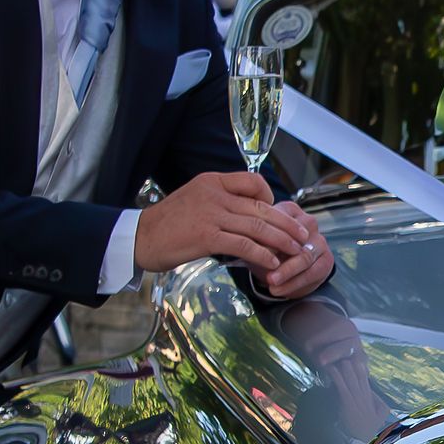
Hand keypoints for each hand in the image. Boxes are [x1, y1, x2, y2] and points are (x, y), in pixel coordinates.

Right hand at [135, 170, 305, 275]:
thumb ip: (221, 201)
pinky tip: (272, 262)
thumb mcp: (196, 200)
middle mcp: (214, 194)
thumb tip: (249, 213)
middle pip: (262, 207)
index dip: (271, 197)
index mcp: (212, 181)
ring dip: (282, 240)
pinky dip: (262, 254)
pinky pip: (244, 245)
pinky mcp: (207, 237)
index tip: (279, 213)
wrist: (139, 238)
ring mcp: (211, 214)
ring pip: (257, 226)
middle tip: (304, 235)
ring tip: (296, 250)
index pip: (252, 181)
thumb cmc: (168, 223)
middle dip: (287, 223)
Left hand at [255, 200, 332, 298]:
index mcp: (288, 211)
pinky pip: (313, 272)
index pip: (279, 222)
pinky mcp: (326, 258)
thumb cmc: (265, 250)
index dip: (267, 240)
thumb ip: (255, 242)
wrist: (280, 266)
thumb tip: (252, 250)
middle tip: (269, 277)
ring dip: (288, 274)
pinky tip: (282, 290)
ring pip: (306, 257)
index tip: (255, 254)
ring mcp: (320, 239)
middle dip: (281, 261)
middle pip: (296, 239)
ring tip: (273, 286)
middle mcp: (307, 222)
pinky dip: (296, 283)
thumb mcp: (255, 242)